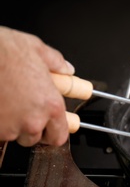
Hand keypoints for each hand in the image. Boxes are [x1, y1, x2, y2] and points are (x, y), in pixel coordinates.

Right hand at [0, 26, 74, 146]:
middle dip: (32, 129)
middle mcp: (32, 121)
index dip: (54, 132)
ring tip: (7, 105)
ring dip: (13, 126)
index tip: (51, 127)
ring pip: (14, 136)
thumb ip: (56, 62)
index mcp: (51, 104)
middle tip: (26, 113)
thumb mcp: (35, 48)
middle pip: (36, 138)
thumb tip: (66, 68)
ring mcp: (9, 128)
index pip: (59, 136)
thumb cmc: (1, 52)